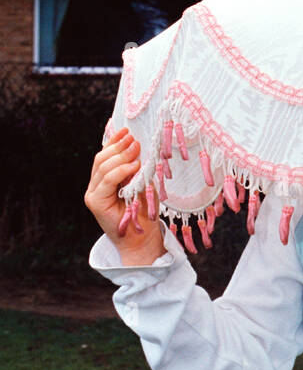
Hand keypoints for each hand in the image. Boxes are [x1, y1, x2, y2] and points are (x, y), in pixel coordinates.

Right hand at [84, 127, 165, 265]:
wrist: (142, 238)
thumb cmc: (144, 212)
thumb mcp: (142, 184)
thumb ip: (135, 169)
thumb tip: (136, 146)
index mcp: (104, 180)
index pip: (105, 156)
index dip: (114, 142)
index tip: (127, 131)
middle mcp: (95, 186)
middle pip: (101, 159)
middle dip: (118, 147)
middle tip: (134, 139)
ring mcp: (93, 194)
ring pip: (102, 168)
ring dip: (121, 156)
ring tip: (136, 149)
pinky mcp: (95, 202)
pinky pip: (106, 181)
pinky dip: (120, 171)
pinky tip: (133, 166)